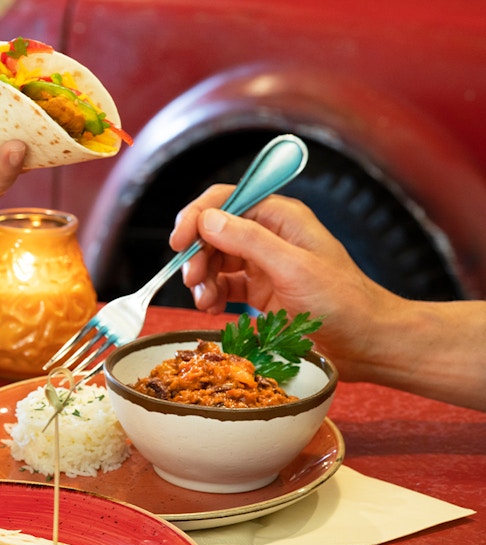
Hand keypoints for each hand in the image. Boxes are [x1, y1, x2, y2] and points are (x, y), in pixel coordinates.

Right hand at [169, 185, 402, 376]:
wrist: (367, 343)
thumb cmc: (344, 303)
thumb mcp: (293, 268)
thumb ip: (249, 241)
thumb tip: (207, 220)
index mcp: (280, 217)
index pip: (225, 200)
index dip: (196, 217)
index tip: (178, 243)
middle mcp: (269, 235)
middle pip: (213, 232)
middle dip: (197, 255)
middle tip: (192, 280)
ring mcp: (263, 263)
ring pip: (214, 259)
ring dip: (201, 278)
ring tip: (205, 302)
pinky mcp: (260, 290)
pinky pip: (222, 284)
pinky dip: (211, 295)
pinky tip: (211, 309)